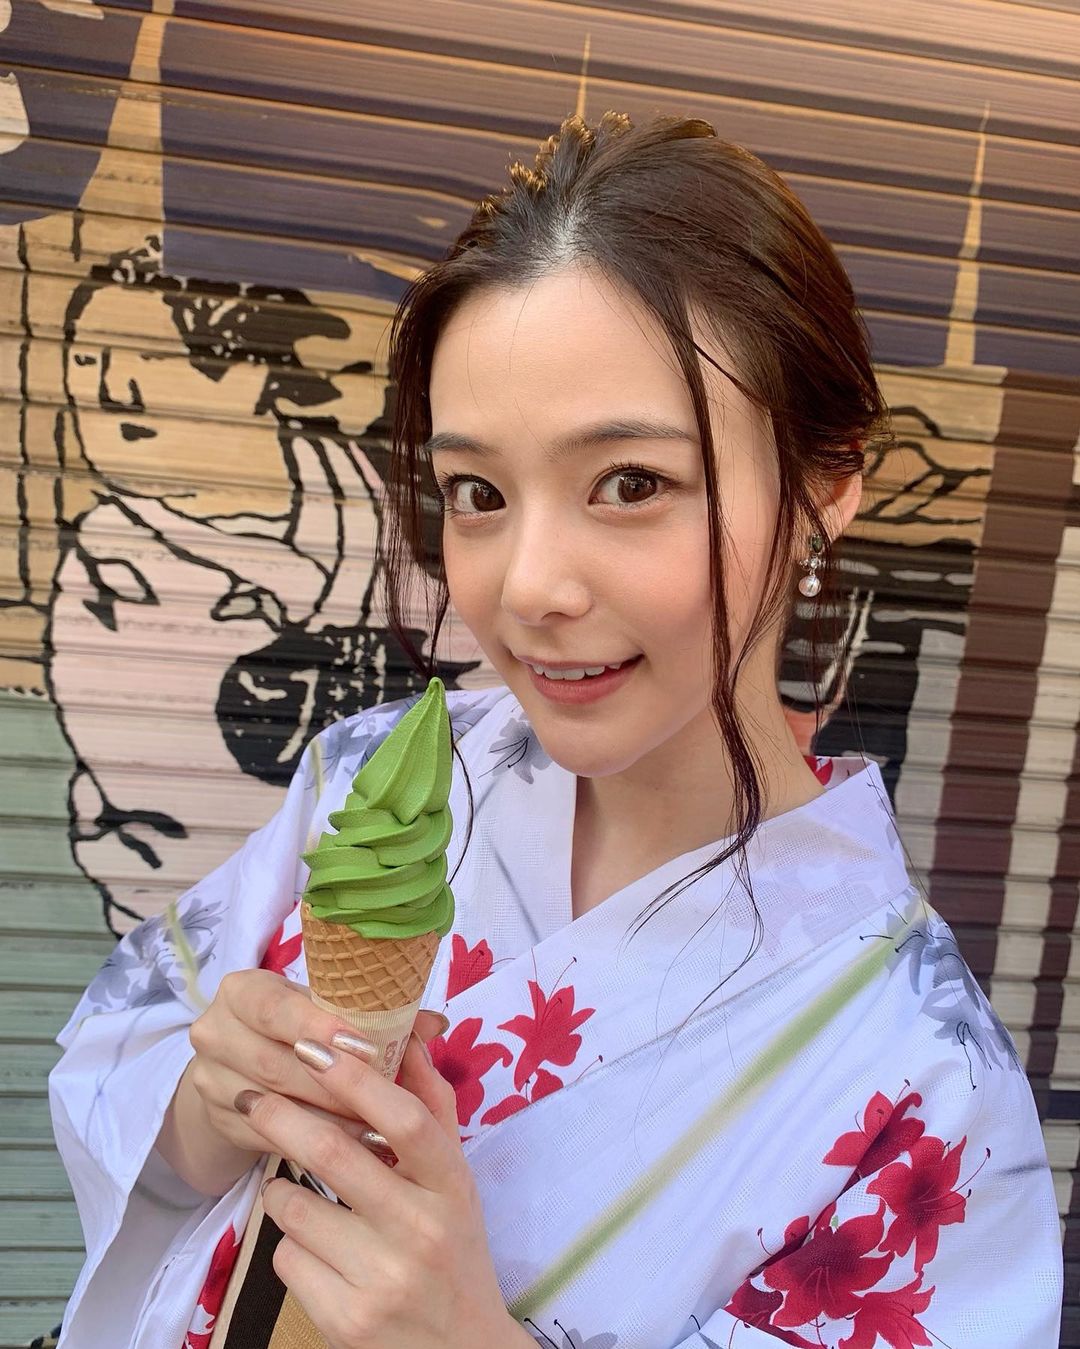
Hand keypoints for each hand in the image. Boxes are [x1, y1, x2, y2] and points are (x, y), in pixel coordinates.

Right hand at [188, 968, 448, 1158]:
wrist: (236, 1074)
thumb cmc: (295, 1032)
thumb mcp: (323, 1013)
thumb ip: (373, 1014)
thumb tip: (436, 1022)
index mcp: (243, 991)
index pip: (277, 1008)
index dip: (320, 1027)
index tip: (366, 1048)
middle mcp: (215, 1030)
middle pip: (277, 1061)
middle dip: (335, 1084)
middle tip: (385, 1097)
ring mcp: (211, 1080)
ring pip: (276, 1104)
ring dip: (332, 1119)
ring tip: (381, 1129)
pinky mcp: (221, 1122)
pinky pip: (270, 1137)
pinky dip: (315, 1142)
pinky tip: (355, 1151)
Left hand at [236, 1025, 535, 1348]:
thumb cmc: (454, 1249)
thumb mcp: (456, 1183)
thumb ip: (432, 1109)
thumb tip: (408, 1037)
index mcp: (452, 1187)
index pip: (405, 1120)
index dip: (358, 1079)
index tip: (317, 1046)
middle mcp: (420, 1230)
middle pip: (333, 1154)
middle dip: (281, 1117)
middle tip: (252, 1096)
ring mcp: (382, 1279)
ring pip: (295, 1207)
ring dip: (283, 1192)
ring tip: (301, 1196)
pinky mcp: (345, 1321)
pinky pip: (287, 1258)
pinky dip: (291, 1245)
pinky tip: (318, 1251)